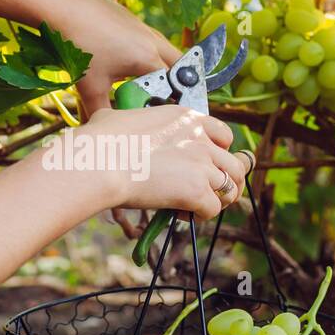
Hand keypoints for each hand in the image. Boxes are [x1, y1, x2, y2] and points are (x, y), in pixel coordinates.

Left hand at [40, 0, 181, 114]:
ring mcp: (141, 26)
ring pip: (163, 48)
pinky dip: (145, 51)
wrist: (61, 5)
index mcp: (148, 59)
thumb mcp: (90, 86)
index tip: (170, 112)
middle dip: (177, 82)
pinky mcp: (128, 17)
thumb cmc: (79, 45)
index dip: (175, 100)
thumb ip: (100, 112)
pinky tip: (123, 58)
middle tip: (164, 97)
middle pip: (179, 63)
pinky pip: (148, 37)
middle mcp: (151, 40)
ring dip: (161, 65)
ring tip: (144, 80)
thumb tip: (100, 130)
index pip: (175, 85)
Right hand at [75, 105, 250, 219]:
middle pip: (235, 165)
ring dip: (218, 201)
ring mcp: (202, 165)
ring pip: (231, 189)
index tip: (204, 166)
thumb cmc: (101, 140)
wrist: (99, 161)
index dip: (219, 154)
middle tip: (208, 193)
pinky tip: (181, 214)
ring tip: (197, 207)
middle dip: (226, 182)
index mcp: (187, 118)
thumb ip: (129, 121)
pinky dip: (200, 216)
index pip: (225, 135)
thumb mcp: (120, 117)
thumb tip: (111, 121)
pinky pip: (213, 209)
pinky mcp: (196, 190)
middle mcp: (201, 139)